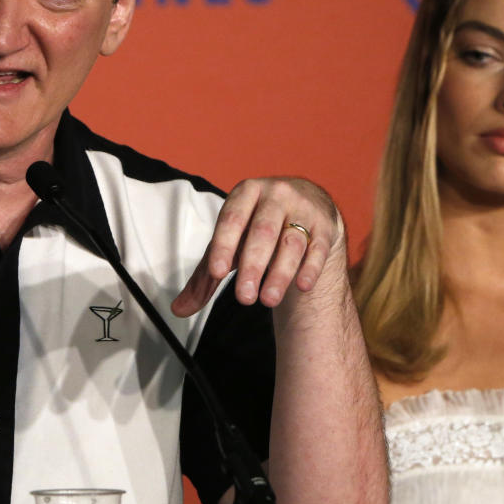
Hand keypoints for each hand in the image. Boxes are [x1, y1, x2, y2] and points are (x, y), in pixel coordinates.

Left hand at [171, 177, 345, 316]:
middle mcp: (276, 195)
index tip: (216, 273)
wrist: (308, 206)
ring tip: (268, 301)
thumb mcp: (232, 243)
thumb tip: (179, 309)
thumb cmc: (257, 226)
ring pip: (291, 242)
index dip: (223, 245)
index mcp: (245, 193)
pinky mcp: (325, 226)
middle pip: (263, 231)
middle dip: (252, 266)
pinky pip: (318, 249)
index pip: (231, 219)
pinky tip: (302, 287)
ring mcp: (303, 209)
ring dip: (280, 273)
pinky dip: (310, 268)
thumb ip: (207, 276)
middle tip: (243, 298)